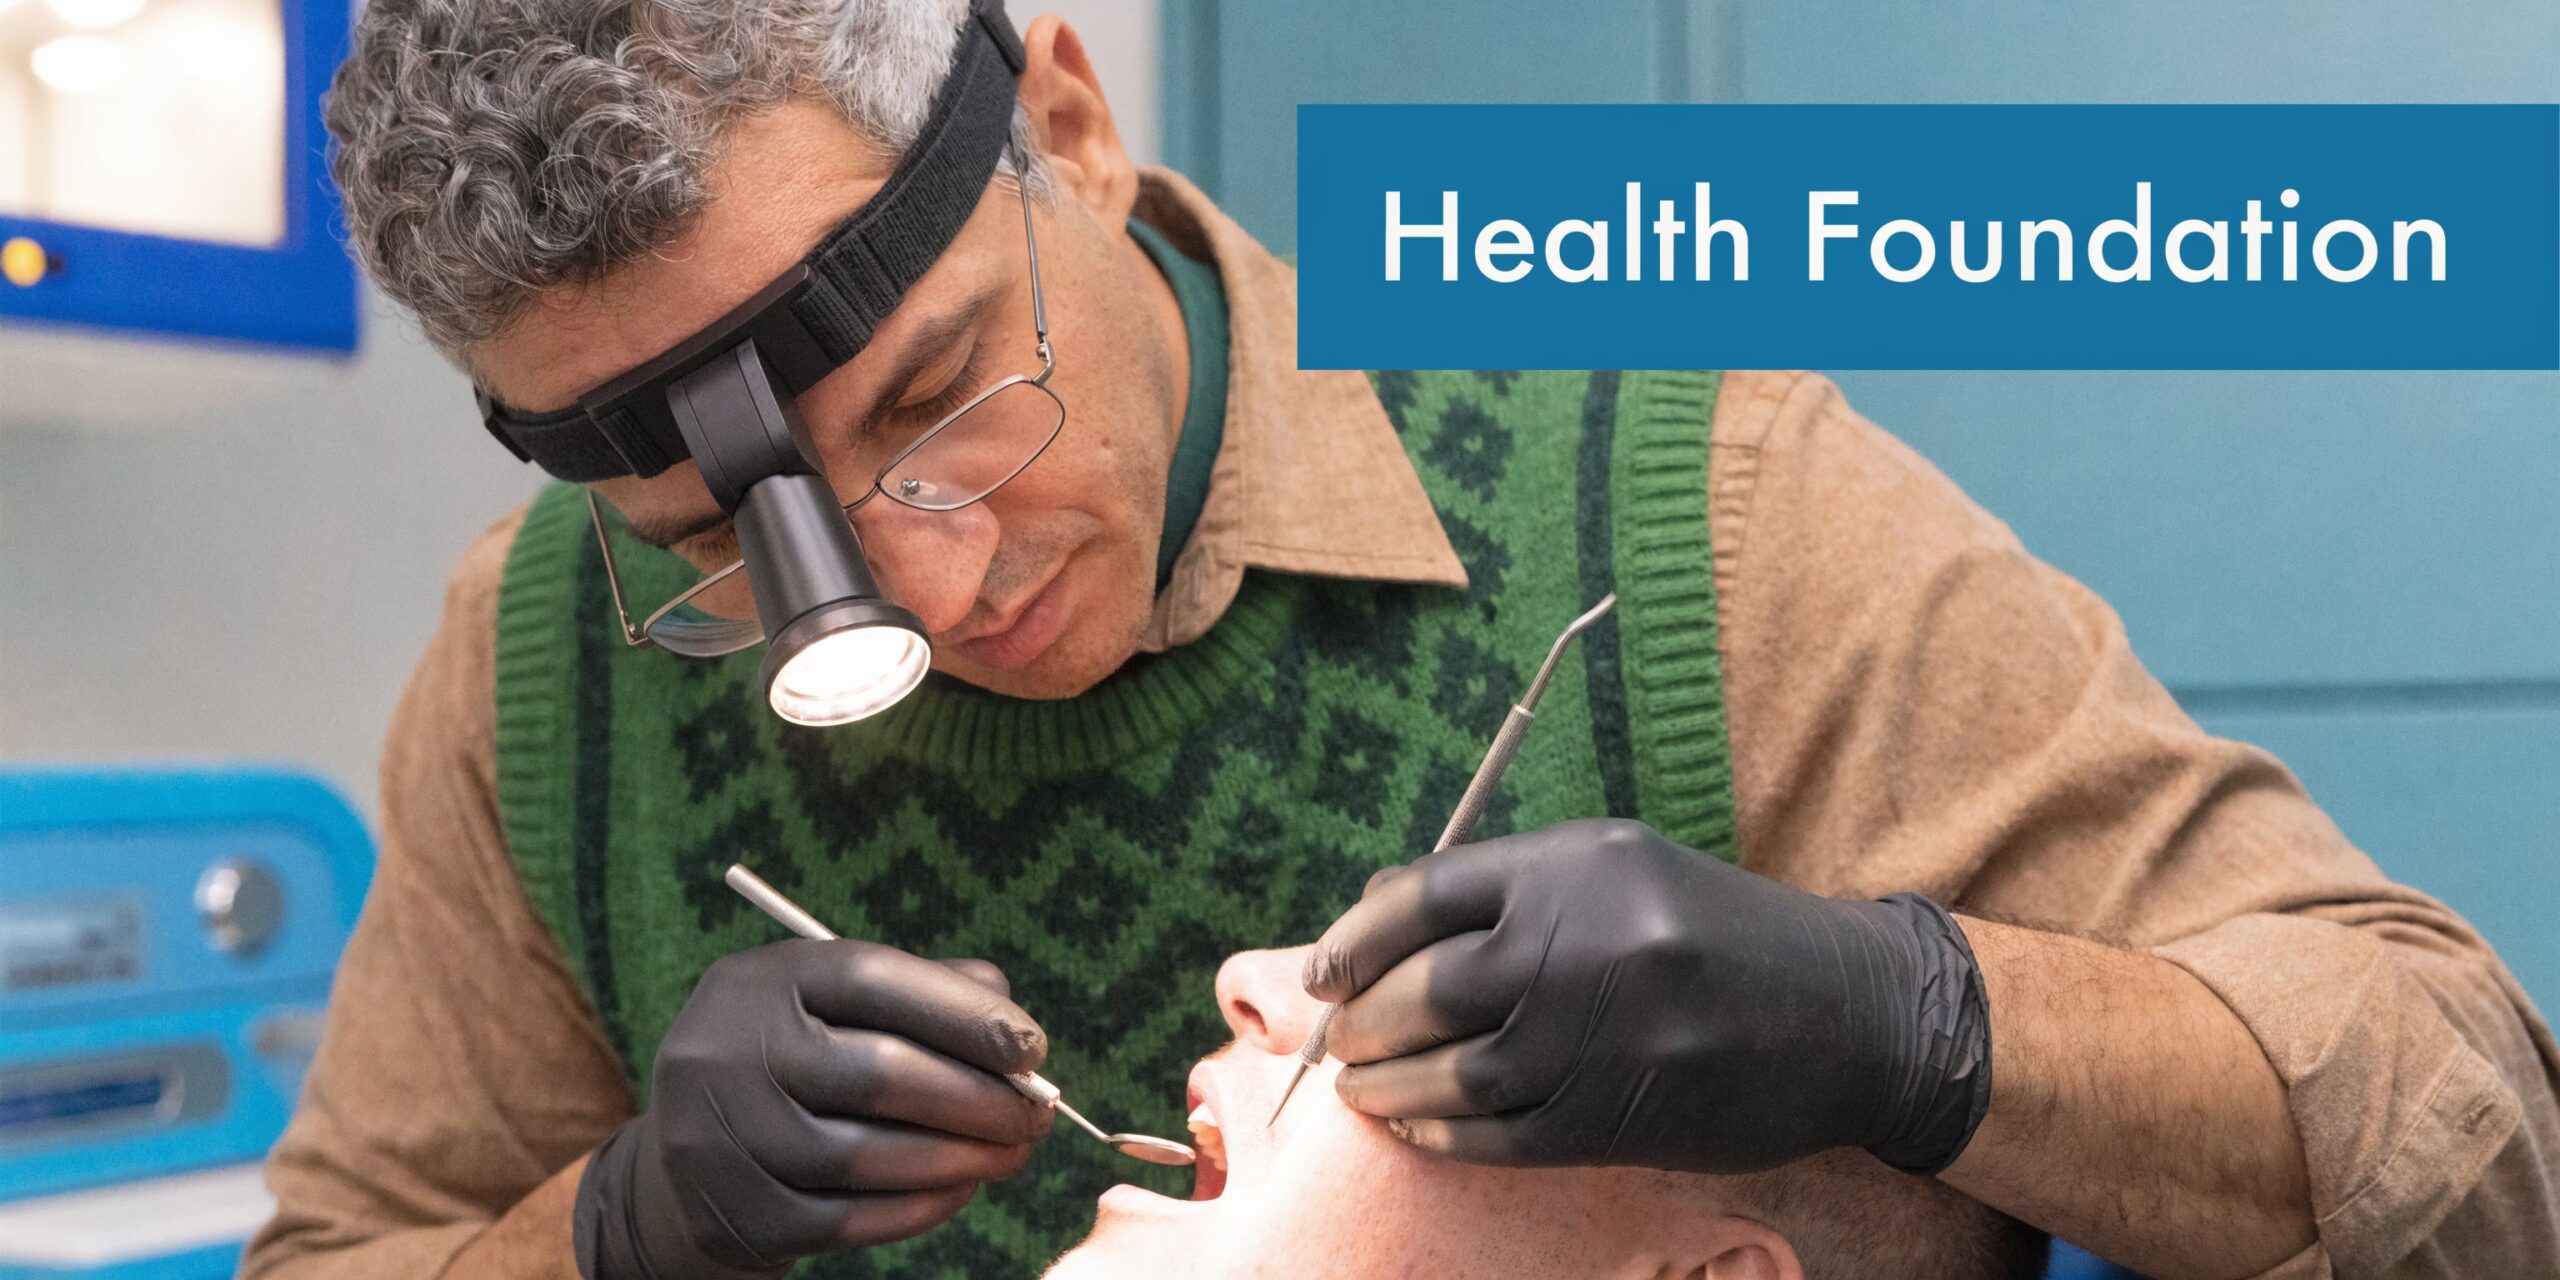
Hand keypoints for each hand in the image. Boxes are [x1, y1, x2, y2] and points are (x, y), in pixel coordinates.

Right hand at [575, 942, 1054, 1278]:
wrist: (687, 1163)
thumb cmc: (796, 1064)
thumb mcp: (836, 1006)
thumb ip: (927, 993)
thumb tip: (1014, 1032)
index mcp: (759, 980)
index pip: (871, 980)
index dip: (963, 1013)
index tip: (1034, 1047)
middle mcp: (725, 1051)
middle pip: (878, 1073)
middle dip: (978, 1097)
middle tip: (1039, 1114)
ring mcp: (720, 1139)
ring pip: (868, 1156)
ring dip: (961, 1158)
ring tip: (1012, 1153)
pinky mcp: (736, 1215)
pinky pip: (849, 1219)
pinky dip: (921, 1206)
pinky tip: (962, 1188)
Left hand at [1303, 818, 1990, 1175]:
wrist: (1845, 1013)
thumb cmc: (1715, 931)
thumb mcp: (1620, 866)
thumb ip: (1508, 886)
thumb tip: (1375, 924)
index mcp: (1577, 865)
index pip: (1422, 895)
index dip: (1354, 938)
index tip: (1324, 970)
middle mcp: (1581, 942)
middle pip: (1422, 987)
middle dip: (1358, 1018)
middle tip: (1334, 1036)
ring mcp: (1597, 1035)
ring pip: (1448, 1070)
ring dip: (1384, 1084)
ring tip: (1358, 1086)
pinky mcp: (1615, 1116)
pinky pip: (1495, 1134)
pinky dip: (1439, 1132)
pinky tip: (1414, 1126)